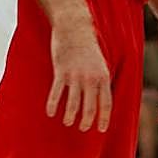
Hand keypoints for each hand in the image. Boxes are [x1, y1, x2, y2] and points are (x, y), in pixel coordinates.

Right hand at [45, 13, 111, 132]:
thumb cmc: (88, 47)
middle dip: (86, 121)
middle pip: (90, 107)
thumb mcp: (101, 63)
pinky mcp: (61, 71)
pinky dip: (53, 105)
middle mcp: (91, 78)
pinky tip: (51, 113)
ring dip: (70, 116)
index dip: (104, 118)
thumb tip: (101, 97)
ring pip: (73, 103)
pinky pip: (57, 93)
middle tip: (82, 128)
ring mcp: (75, 75)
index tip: (101, 129)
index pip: (106, 103)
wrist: (74, 28)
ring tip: (68, 123)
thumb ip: (101, 80)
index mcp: (103, 76)